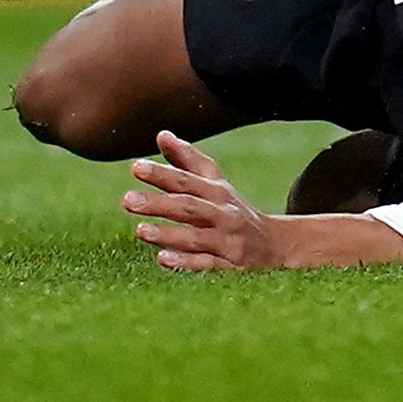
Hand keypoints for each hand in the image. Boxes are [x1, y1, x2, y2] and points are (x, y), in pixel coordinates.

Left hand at [121, 131, 290, 270]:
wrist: (275, 245)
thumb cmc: (233, 209)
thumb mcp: (215, 183)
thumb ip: (187, 160)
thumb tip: (161, 134)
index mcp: (216, 191)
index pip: (186, 180)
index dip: (161, 173)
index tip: (136, 167)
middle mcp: (222, 214)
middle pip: (188, 207)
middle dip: (158, 203)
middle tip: (127, 200)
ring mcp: (227, 241)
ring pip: (196, 237)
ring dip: (167, 233)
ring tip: (140, 230)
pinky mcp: (230, 267)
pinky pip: (206, 265)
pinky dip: (186, 263)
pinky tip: (163, 259)